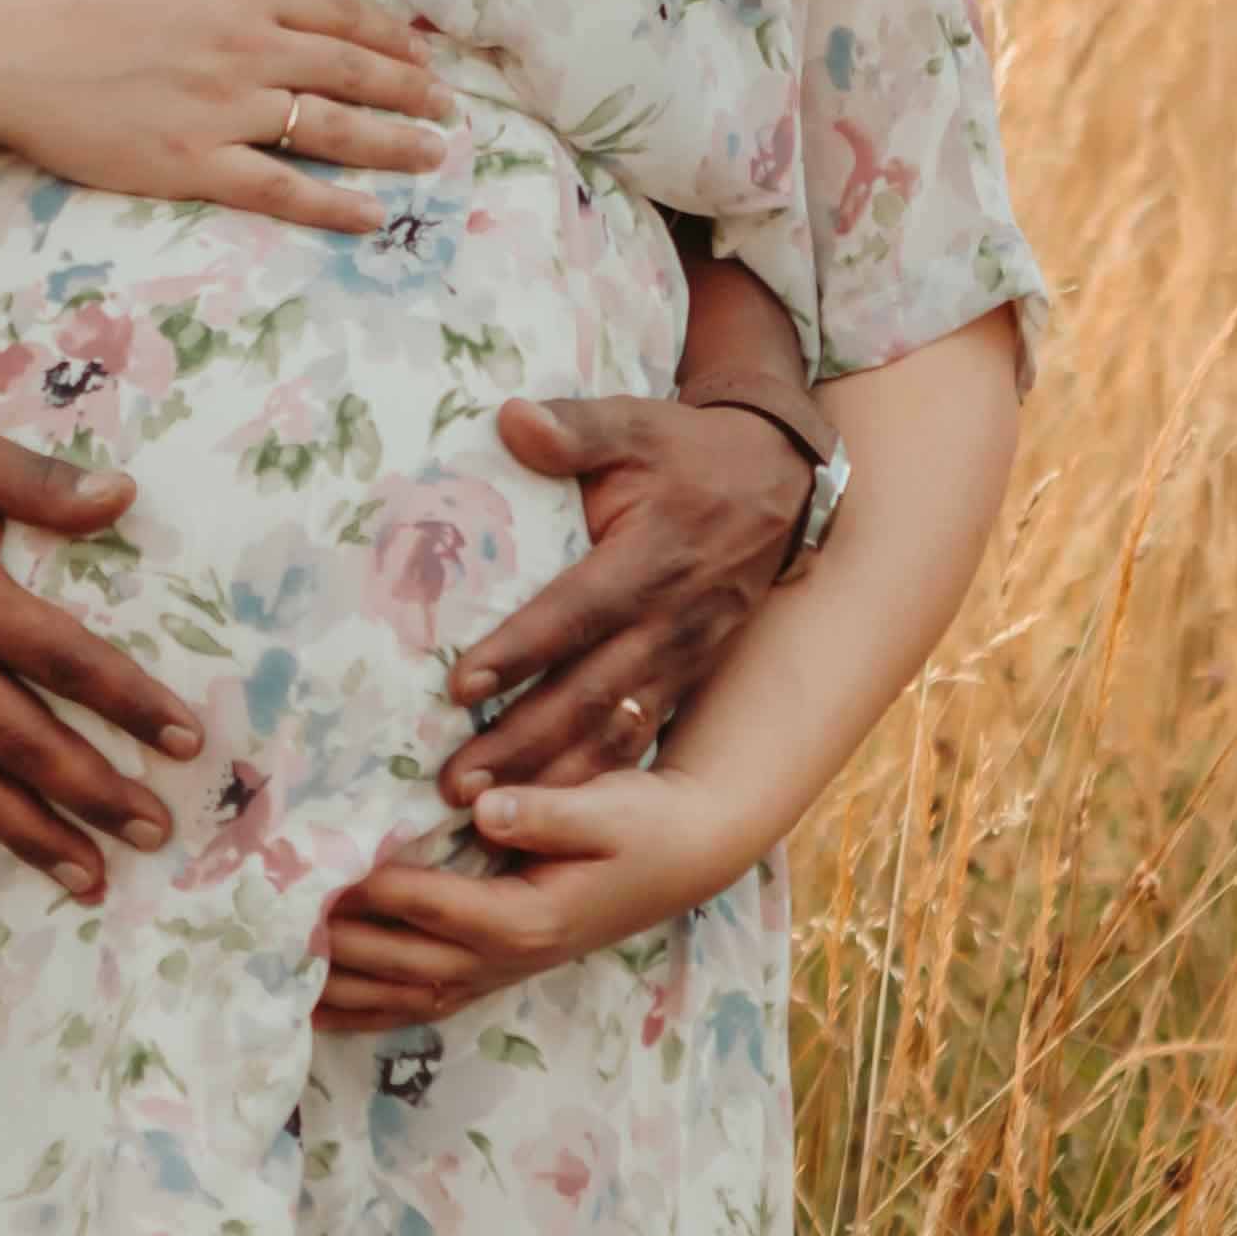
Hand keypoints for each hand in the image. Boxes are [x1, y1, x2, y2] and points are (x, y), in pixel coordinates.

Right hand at [0, 0, 452, 226]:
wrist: (8, 46)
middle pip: (351, 69)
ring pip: (331, 126)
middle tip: (446, 110)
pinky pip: (280, 186)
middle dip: (408, 90)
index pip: (340, 11)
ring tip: (430, 156)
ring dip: (390, 143)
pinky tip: (372, 216)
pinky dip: (332, 204)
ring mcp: (224, 106)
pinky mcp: (193, 161)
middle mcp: (248, 45)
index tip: (421, 55)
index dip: (390, 36)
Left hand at [312, 757, 753, 1036]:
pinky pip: (418, 1003)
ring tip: (268, 973)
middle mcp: (504, 958)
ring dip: (338, 987)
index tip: (311, 869)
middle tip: (265, 921)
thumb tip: (484, 809)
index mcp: (525, 919)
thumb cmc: (642, 826)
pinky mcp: (491, 970)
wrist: (680, 857)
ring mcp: (496, 972)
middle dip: (333, 942)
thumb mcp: (607, 809)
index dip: (368, 889)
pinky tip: (314, 1007)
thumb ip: (545, 812)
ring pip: (402, 994)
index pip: (429, 906)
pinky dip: (364, 1009)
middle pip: (401, 961)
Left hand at [432, 391, 816, 805]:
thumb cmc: (691, 452)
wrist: (781, 481)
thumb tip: (511, 418)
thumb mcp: (639, 424)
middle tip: (455, 786)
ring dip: (551, 778)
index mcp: (650, 560)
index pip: (575, 613)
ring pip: (613, 731)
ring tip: (487, 817)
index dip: (520, 650)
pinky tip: (546, 814)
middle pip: (587, 694)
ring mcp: (684, 659)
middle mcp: (669, 622)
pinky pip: (638, 739)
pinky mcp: (688, 678)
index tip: (460, 686)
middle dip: (522, 744)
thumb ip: (576, 428)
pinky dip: (593, 780)